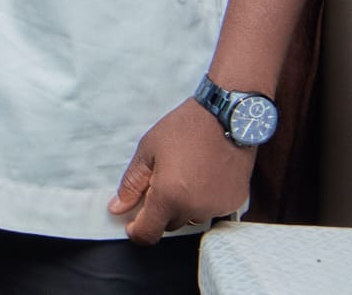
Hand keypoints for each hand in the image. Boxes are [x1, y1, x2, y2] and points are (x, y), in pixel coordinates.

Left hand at [106, 98, 254, 243]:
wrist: (227, 116)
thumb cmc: (185, 128)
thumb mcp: (148, 150)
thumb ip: (131, 184)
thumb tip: (118, 208)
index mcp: (169, 197)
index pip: (148, 234)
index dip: (137, 231)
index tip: (133, 222)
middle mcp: (194, 209)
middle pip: (169, 224)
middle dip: (160, 209)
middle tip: (162, 180)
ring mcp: (216, 207)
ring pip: (190, 218)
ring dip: (183, 206)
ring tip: (185, 174)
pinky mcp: (234, 202)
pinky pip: (211, 210)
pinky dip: (204, 200)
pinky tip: (204, 176)